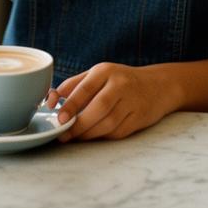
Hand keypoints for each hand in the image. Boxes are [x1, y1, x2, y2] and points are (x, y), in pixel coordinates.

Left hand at [47, 63, 178, 141]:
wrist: (158, 85)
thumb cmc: (119, 80)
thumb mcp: (97, 75)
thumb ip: (74, 85)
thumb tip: (50, 99)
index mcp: (105, 71)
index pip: (85, 88)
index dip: (70, 105)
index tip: (59, 118)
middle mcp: (120, 84)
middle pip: (98, 108)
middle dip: (79, 125)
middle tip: (64, 134)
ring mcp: (132, 102)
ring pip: (108, 123)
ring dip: (89, 134)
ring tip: (76, 137)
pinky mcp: (139, 118)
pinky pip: (118, 132)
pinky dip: (103, 137)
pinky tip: (94, 136)